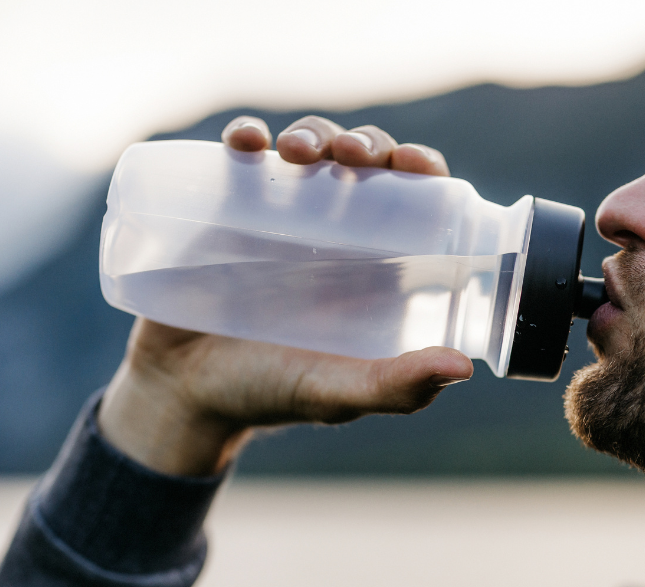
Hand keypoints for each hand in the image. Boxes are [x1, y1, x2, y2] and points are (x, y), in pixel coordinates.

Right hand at [98, 116, 468, 476]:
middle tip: (351, 156)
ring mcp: (276, 216)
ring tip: (296, 152)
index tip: (415, 164)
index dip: (421, 170)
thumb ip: (394, 387)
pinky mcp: (223, 209)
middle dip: (365, 144)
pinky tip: (244, 142)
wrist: (181, 394)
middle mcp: (331, 232)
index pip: (412, 200)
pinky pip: (239, 158)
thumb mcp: (335, 395)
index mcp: (373, 266)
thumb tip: (463, 367)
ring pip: (306, 150)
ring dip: (311, 134)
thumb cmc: (268, 394)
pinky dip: (244, 137)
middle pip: (362, 163)